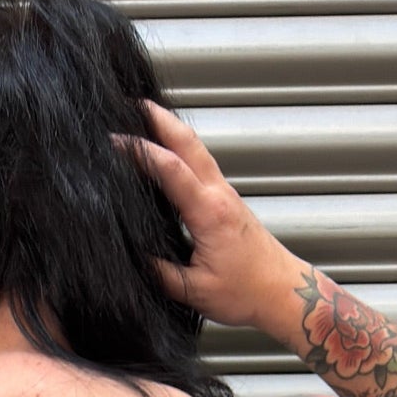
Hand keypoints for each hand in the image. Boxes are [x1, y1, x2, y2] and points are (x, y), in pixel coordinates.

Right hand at [122, 100, 299, 331]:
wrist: (283, 292)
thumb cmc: (247, 293)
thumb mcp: (195, 291)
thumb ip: (159, 274)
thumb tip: (130, 257)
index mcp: (209, 213)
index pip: (170, 168)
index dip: (140, 151)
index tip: (113, 141)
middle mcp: (219, 194)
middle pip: (188, 142)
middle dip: (159, 118)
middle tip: (130, 102)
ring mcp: (225, 194)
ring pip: (197, 148)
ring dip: (171, 129)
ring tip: (145, 117)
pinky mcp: (228, 201)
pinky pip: (202, 164)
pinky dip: (182, 148)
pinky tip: (169, 151)